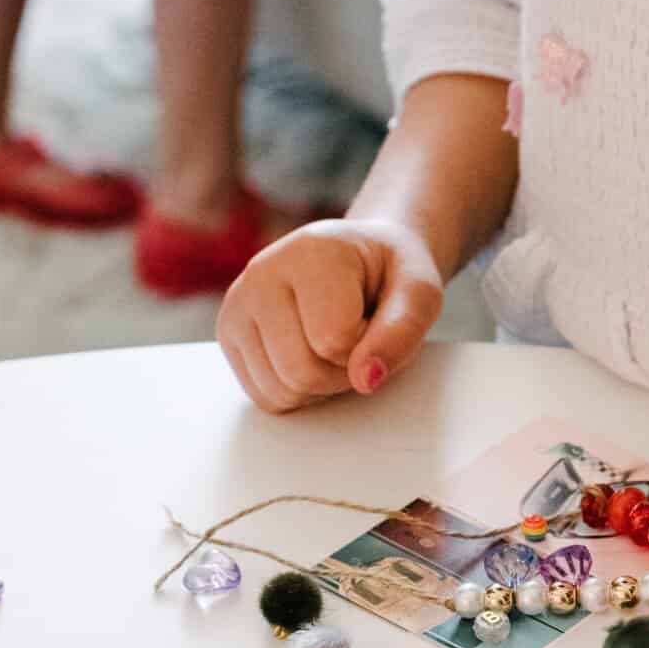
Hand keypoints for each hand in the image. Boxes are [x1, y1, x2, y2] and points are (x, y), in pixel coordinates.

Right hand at [218, 217, 443, 413]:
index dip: (368, 346)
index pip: (334, 341)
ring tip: (333, 344)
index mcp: (311, 250)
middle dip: (343, 373)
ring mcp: (237, 303)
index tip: (374, 317)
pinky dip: (295, 390)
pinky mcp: (229, 333)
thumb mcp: (420, 293)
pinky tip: (309, 353)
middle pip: (301, 372)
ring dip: (320, 385)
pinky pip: (264, 397)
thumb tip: (365, 379)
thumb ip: (402, 332)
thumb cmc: (390, 274)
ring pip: (280, 391)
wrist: (361, 259)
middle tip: (357, 339)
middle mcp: (261, 271)